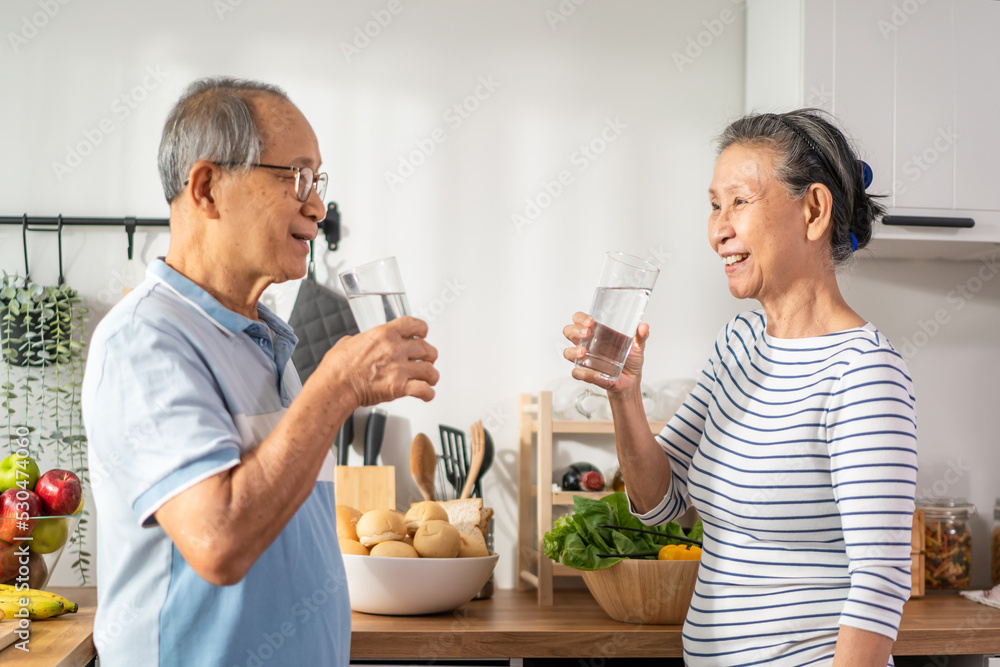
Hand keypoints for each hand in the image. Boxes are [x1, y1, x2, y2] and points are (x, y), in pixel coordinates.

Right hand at [319, 316, 438, 406]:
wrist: (335, 387)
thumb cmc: (337, 368)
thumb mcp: (348, 342)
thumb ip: (362, 340)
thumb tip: (361, 342)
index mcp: (384, 334)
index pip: (414, 324)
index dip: (422, 329)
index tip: (422, 334)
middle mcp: (395, 349)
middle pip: (426, 348)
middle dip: (429, 355)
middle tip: (428, 359)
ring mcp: (399, 368)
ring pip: (429, 369)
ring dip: (432, 375)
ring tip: (431, 378)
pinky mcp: (399, 387)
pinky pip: (423, 390)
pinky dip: (428, 393)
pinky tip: (427, 394)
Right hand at [562, 312, 648, 395]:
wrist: (632, 381)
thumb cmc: (631, 361)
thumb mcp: (638, 346)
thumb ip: (641, 336)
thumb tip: (643, 327)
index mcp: (597, 333)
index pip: (579, 320)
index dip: (580, 318)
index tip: (591, 321)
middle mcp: (588, 344)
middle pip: (569, 332)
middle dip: (574, 331)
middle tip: (587, 333)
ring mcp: (586, 359)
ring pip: (568, 352)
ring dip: (572, 351)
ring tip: (583, 353)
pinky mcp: (587, 374)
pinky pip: (577, 373)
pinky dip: (583, 374)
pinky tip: (595, 374)